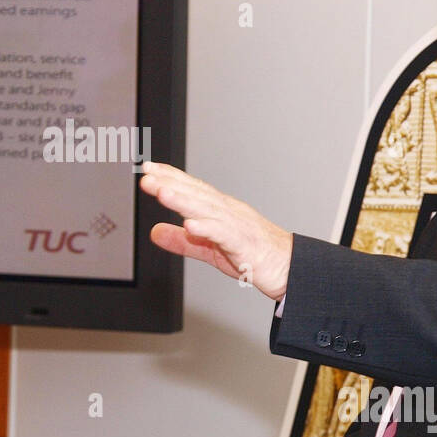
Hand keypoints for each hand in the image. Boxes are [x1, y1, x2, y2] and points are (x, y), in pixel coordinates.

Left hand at [138, 161, 293, 298]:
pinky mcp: (244, 243)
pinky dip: (206, 228)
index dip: (170, 177)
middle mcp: (227, 211)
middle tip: (146, 175)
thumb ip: (182, 241)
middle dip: (170, 183)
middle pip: (196, 194)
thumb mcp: (209, 249)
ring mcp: (236, 225)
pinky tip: (191, 225)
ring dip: (183, 200)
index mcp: (220, 210)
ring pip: (206, 209)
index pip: (192, 189)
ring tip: (162, 192)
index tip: (149, 168)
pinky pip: (223, 234)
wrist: (289, 268)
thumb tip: (155, 232)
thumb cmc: (254, 254)